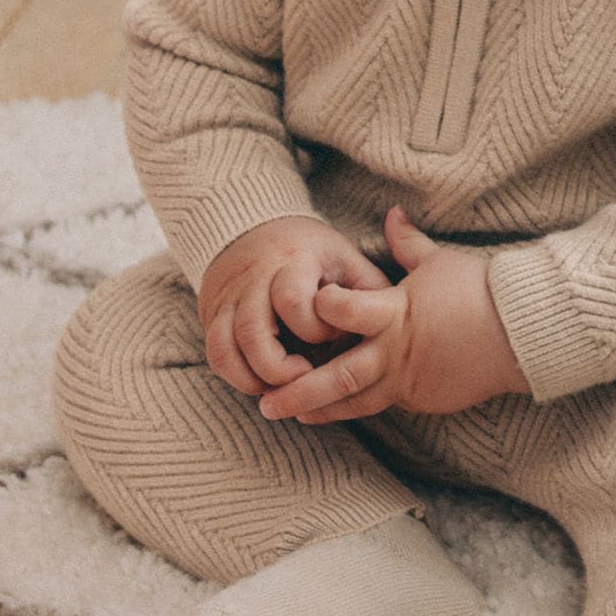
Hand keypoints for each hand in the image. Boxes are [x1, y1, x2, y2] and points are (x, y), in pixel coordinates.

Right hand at [198, 216, 393, 398]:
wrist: (252, 227)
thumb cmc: (312, 252)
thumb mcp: (344, 258)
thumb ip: (369, 288)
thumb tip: (402, 322)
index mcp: (292, 260)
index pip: (293, 301)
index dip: (316, 329)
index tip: (334, 336)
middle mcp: (254, 279)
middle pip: (254, 332)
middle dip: (280, 368)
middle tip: (306, 377)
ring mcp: (229, 298)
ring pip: (226, 348)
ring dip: (254, 379)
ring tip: (283, 388)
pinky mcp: (212, 313)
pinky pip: (215, 354)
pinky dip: (235, 376)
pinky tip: (261, 383)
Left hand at [254, 205, 530, 423]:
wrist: (522, 333)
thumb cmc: (480, 292)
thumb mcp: (439, 263)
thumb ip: (407, 245)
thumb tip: (393, 214)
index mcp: (394, 312)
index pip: (342, 310)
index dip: (319, 307)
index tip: (302, 306)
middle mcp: (394, 352)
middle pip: (336, 376)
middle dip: (298, 391)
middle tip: (266, 404)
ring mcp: (409, 381)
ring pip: (356, 402)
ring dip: (322, 410)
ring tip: (294, 416)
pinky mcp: (425, 398)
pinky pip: (388, 403)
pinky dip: (362, 406)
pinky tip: (343, 409)